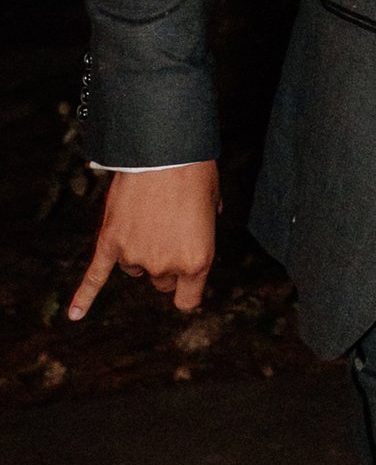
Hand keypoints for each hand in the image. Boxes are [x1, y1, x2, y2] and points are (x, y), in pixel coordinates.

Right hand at [68, 161, 220, 323]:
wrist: (164, 150)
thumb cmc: (194, 173)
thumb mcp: (213, 205)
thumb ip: (201, 232)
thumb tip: (190, 234)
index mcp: (197, 261)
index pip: (186, 298)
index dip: (187, 285)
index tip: (186, 275)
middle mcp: (165, 265)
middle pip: (160, 281)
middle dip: (165, 260)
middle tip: (169, 226)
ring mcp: (135, 255)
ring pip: (134, 267)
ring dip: (139, 250)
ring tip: (148, 214)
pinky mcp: (109, 243)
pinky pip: (95, 276)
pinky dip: (84, 296)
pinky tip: (75, 314)